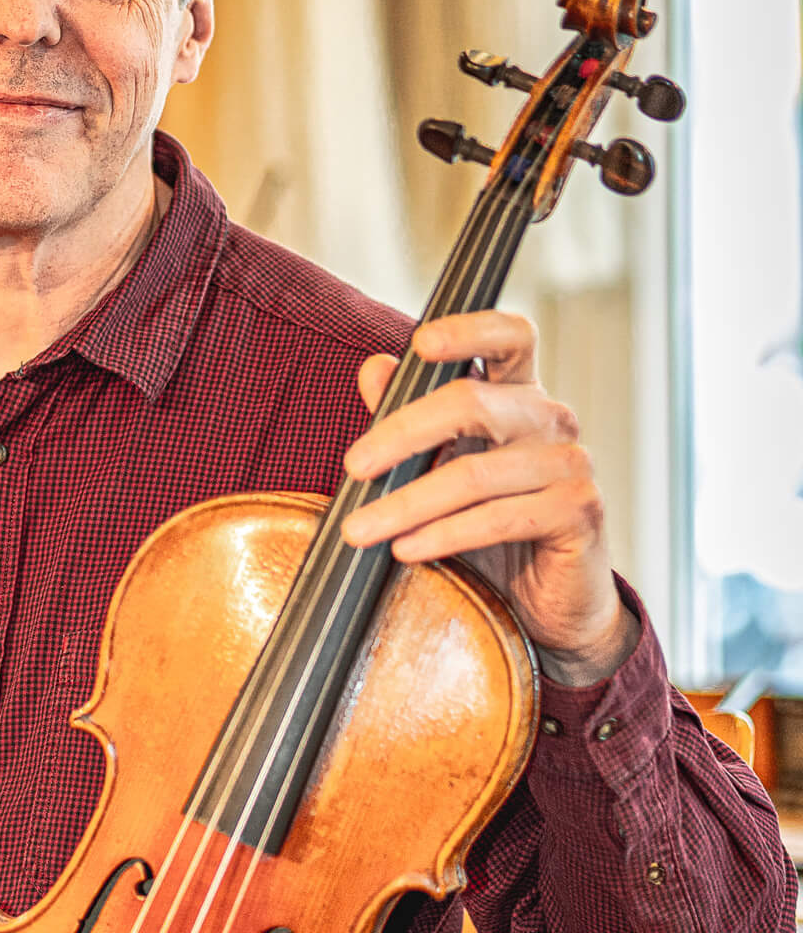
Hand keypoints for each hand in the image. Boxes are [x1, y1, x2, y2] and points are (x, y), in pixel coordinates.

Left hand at [339, 310, 637, 685]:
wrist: (549, 603)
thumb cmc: (491, 531)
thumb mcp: (441, 472)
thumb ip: (409, 421)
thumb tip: (374, 367)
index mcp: (520, 397)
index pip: (509, 336)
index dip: (470, 329)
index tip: (421, 343)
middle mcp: (551, 419)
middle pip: (471, 402)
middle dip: (400, 434)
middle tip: (352, 468)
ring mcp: (570, 463)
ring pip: (474, 472)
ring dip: (407, 505)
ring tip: (361, 531)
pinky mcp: (579, 510)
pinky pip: (500, 517)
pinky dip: (445, 535)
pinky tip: (408, 549)